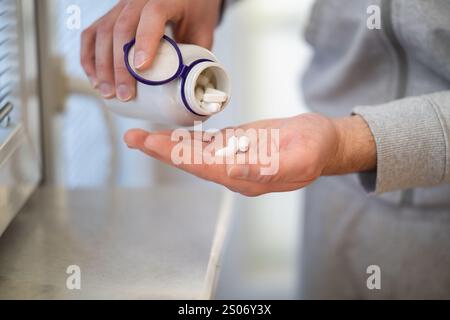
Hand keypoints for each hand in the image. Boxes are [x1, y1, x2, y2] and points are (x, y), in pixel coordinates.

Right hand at [80, 0, 222, 100]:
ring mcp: (123, 5)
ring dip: (102, 65)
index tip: (142, 68)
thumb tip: (192, 88)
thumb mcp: (204, 30)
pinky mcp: (112, 14)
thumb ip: (199, 55)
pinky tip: (94, 77)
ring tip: (107, 92)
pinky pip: (93, 32)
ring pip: (103, 31)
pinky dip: (89, 56)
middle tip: (124, 94)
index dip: (145, 41)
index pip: (153, 14)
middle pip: (122, 27)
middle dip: (120, 66)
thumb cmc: (196, 9)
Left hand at [123, 113, 375, 195]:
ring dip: (168, 145)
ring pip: (195, 153)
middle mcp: (235, 171)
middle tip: (134, 138)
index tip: (152, 145)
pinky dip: (185, 139)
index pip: (204, 167)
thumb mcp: (301, 158)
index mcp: (248, 176)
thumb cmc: (317, 148)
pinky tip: (169, 135)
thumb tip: (232, 172)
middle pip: (192, 161)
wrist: (324, 142)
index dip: (177, 156)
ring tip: (141, 136)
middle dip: (162, 151)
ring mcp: (234, 159)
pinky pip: (206, 144)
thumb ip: (268, 170)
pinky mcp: (237, 146)